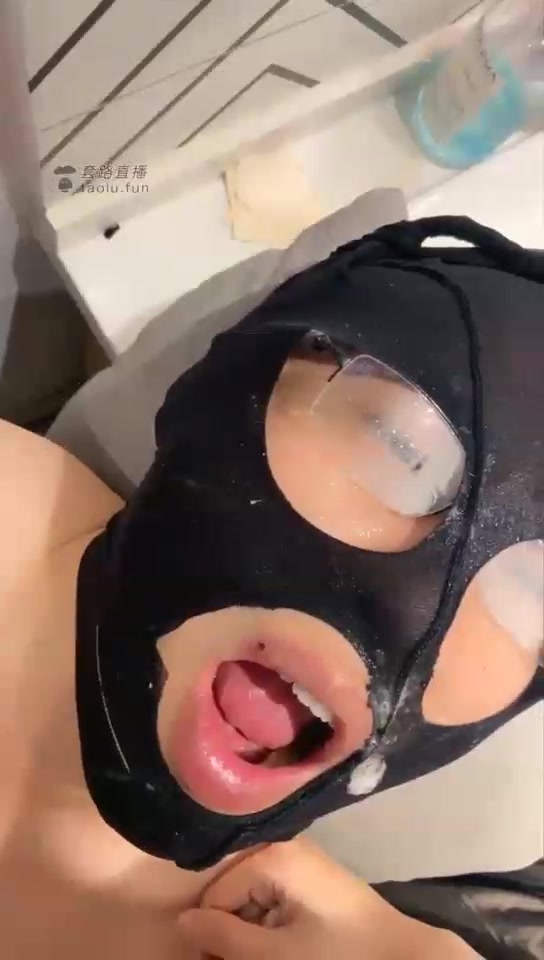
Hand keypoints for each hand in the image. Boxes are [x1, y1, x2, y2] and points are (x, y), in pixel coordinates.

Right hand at [179, 838, 476, 958]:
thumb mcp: (275, 956)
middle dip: (229, 928)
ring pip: (250, 894)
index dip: (210, 935)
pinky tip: (280, 945)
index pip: (215, 896)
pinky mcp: (313, 875)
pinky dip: (268, 921)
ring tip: (265, 952)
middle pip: (232, 890)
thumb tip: (182, 922)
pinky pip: (272, 894)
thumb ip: (223, 939)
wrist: (400, 957)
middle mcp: (284, 845)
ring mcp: (301, 858)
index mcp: (273, 856)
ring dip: (249, 929)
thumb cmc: (336, 956)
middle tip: (245, 956)